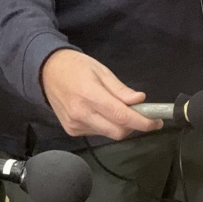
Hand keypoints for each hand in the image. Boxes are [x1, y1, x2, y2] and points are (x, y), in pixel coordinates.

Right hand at [40, 49, 161, 139]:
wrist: (45, 72)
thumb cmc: (76, 67)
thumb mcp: (102, 71)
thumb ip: (121, 90)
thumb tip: (140, 100)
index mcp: (90, 95)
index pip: (122, 116)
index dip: (143, 122)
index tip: (156, 122)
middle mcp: (81, 114)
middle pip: (118, 131)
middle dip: (134, 126)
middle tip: (141, 114)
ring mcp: (75, 125)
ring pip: (109, 134)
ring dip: (120, 125)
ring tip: (117, 109)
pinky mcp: (72, 130)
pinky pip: (98, 133)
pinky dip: (107, 126)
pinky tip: (102, 113)